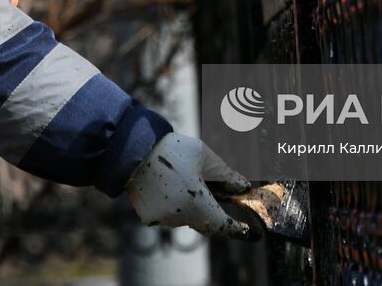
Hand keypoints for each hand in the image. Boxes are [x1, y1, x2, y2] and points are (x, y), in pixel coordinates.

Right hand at [125, 133, 251, 237]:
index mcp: (198, 205)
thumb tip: (243, 188)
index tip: (248, 232)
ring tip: (187, 178)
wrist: (132, 149)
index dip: (237, 230)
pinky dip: (175, 203)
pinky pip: (169, 214)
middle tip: (219, 195)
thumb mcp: (205, 157)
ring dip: (193, 204)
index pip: (224, 226)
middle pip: (205, 220)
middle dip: (214, 210)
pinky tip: (170, 182)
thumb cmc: (173, 150)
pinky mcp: (148, 217)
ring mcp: (163, 220)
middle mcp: (180, 218)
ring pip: (186, 217)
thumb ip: (226, 175)